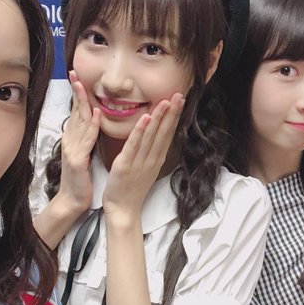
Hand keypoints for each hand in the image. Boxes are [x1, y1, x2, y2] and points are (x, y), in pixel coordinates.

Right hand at [57, 70, 100, 212]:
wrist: (72, 200)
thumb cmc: (80, 178)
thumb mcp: (82, 153)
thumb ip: (85, 137)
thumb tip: (91, 121)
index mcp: (73, 139)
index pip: (76, 112)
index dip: (78, 94)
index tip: (77, 76)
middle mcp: (70, 140)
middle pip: (75, 111)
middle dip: (76, 91)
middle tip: (75, 72)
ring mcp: (72, 149)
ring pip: (79, 121)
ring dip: (83, 102)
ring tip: (83, 85)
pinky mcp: (78, 160)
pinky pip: (86, 140)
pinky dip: (92, 126)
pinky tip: (97, 114)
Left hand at [102, 93, 184, 220]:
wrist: (123, 209)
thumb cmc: (132, 189)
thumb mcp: (146, 168)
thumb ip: (150, 151)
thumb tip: (155, 135)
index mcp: (157, 158)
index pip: (168, 133)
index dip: (174, 115)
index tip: (180, 99)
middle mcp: (152, 159)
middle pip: (164, 132)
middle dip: (172, 112)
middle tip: (180, 95)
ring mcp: (140, 162)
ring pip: (151, 136)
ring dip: (159, 117)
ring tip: (166, 101)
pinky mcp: (126, 165)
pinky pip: (134, 145)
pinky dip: (140, 131)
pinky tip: (146, 118)